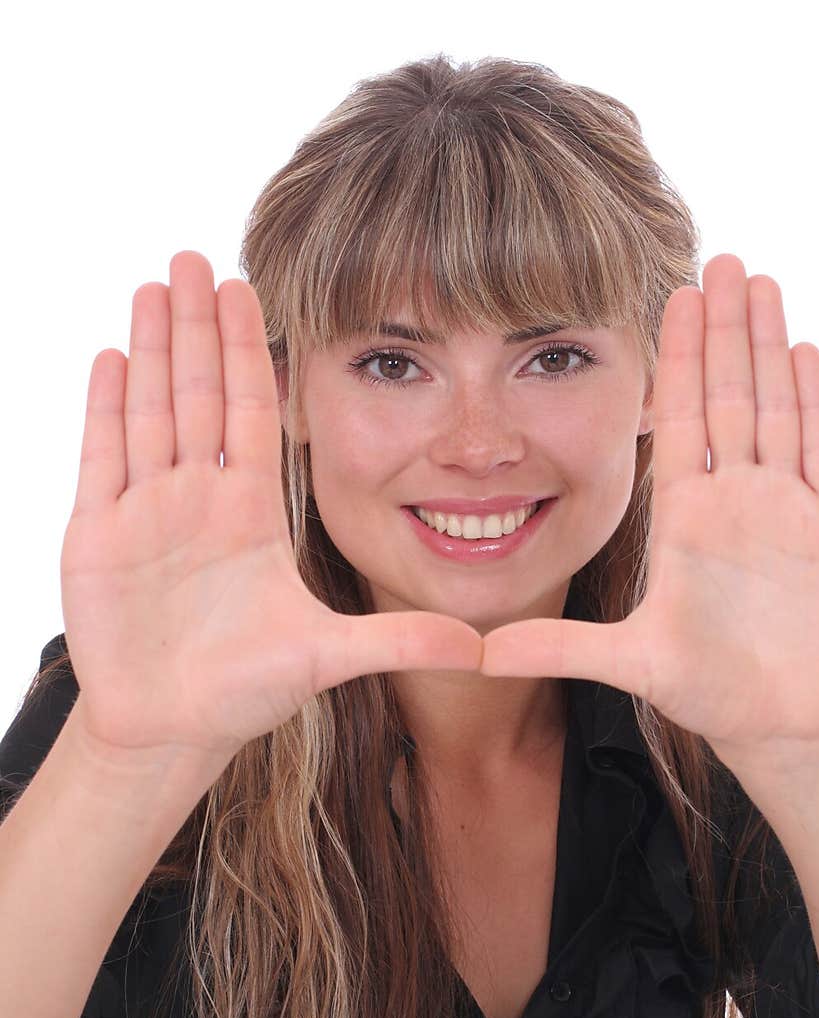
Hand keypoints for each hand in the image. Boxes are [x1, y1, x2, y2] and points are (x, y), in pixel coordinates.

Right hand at [61, 251, 481, 765]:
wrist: (173, 728)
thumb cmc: (245, 691)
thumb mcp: (327, 655)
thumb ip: (401, 642)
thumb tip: (486, 648)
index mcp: (252, 515)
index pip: (254, 414)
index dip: (250, 352)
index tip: (253, 289)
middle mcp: (199, 502)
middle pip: (200, 395)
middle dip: (197, 326)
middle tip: (196, 255)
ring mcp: (147, 514)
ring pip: (151, 412)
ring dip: (152, 349)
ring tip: (155, 282)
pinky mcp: (98, 536)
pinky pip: (103, 458)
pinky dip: (105, 409)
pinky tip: (111, 357)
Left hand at [480, 253, 818, 771]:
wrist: (775, 720)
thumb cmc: (705, 690)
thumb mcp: (629, 662)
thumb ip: (559, 649)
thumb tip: (477, 656)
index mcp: (684, 516)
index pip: (675, 419)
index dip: (674, 360)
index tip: (667, 299)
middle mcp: (733, 499)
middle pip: (727, 395)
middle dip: (723, 328)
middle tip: (719, 258)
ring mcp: (785, 507)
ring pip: (775, 406)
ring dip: (767, 345)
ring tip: (760, 280)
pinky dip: (815, 401)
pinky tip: (803, 351)